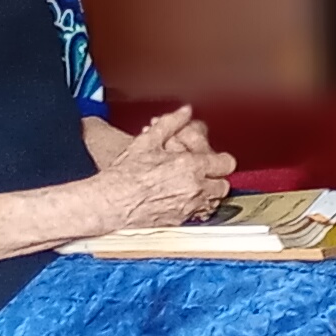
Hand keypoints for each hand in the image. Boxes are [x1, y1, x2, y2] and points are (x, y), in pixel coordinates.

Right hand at [86, 106, 235, 230]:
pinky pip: (197, 215)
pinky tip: (179, 199)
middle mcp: (194, 190)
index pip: (226, 163)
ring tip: (191, 186)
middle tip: (203, 172)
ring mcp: (188, 209)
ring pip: (212, 203)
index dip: (220, 159)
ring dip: (207, 194)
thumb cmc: (125, 176)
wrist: (109, 203)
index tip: (214, 158)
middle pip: (223, 186)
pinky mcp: (178, 223)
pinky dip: (194, 207)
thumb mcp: (148, 141)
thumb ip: (171, 123)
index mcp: (191, 167)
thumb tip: (184, 112)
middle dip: (216, 178)